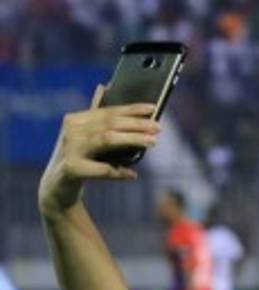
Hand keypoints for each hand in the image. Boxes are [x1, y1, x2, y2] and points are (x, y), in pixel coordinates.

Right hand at [38, 86, 159, 217]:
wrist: (56, 188)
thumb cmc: (76, 160)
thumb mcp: (85, 137)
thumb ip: (95, 116)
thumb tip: (104, 87)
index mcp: (76, 120)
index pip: (108, 111)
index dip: (131, 109)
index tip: (153, 108)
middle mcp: (71, 131)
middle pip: (109, 123)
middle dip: (136, 124)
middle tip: (158, 128)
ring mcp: (70, 149)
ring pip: (106, 140)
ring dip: (132, 140)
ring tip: (152, 142)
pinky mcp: (71, 169)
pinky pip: (100, 169)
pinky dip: (118, 172)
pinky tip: (132, 175)